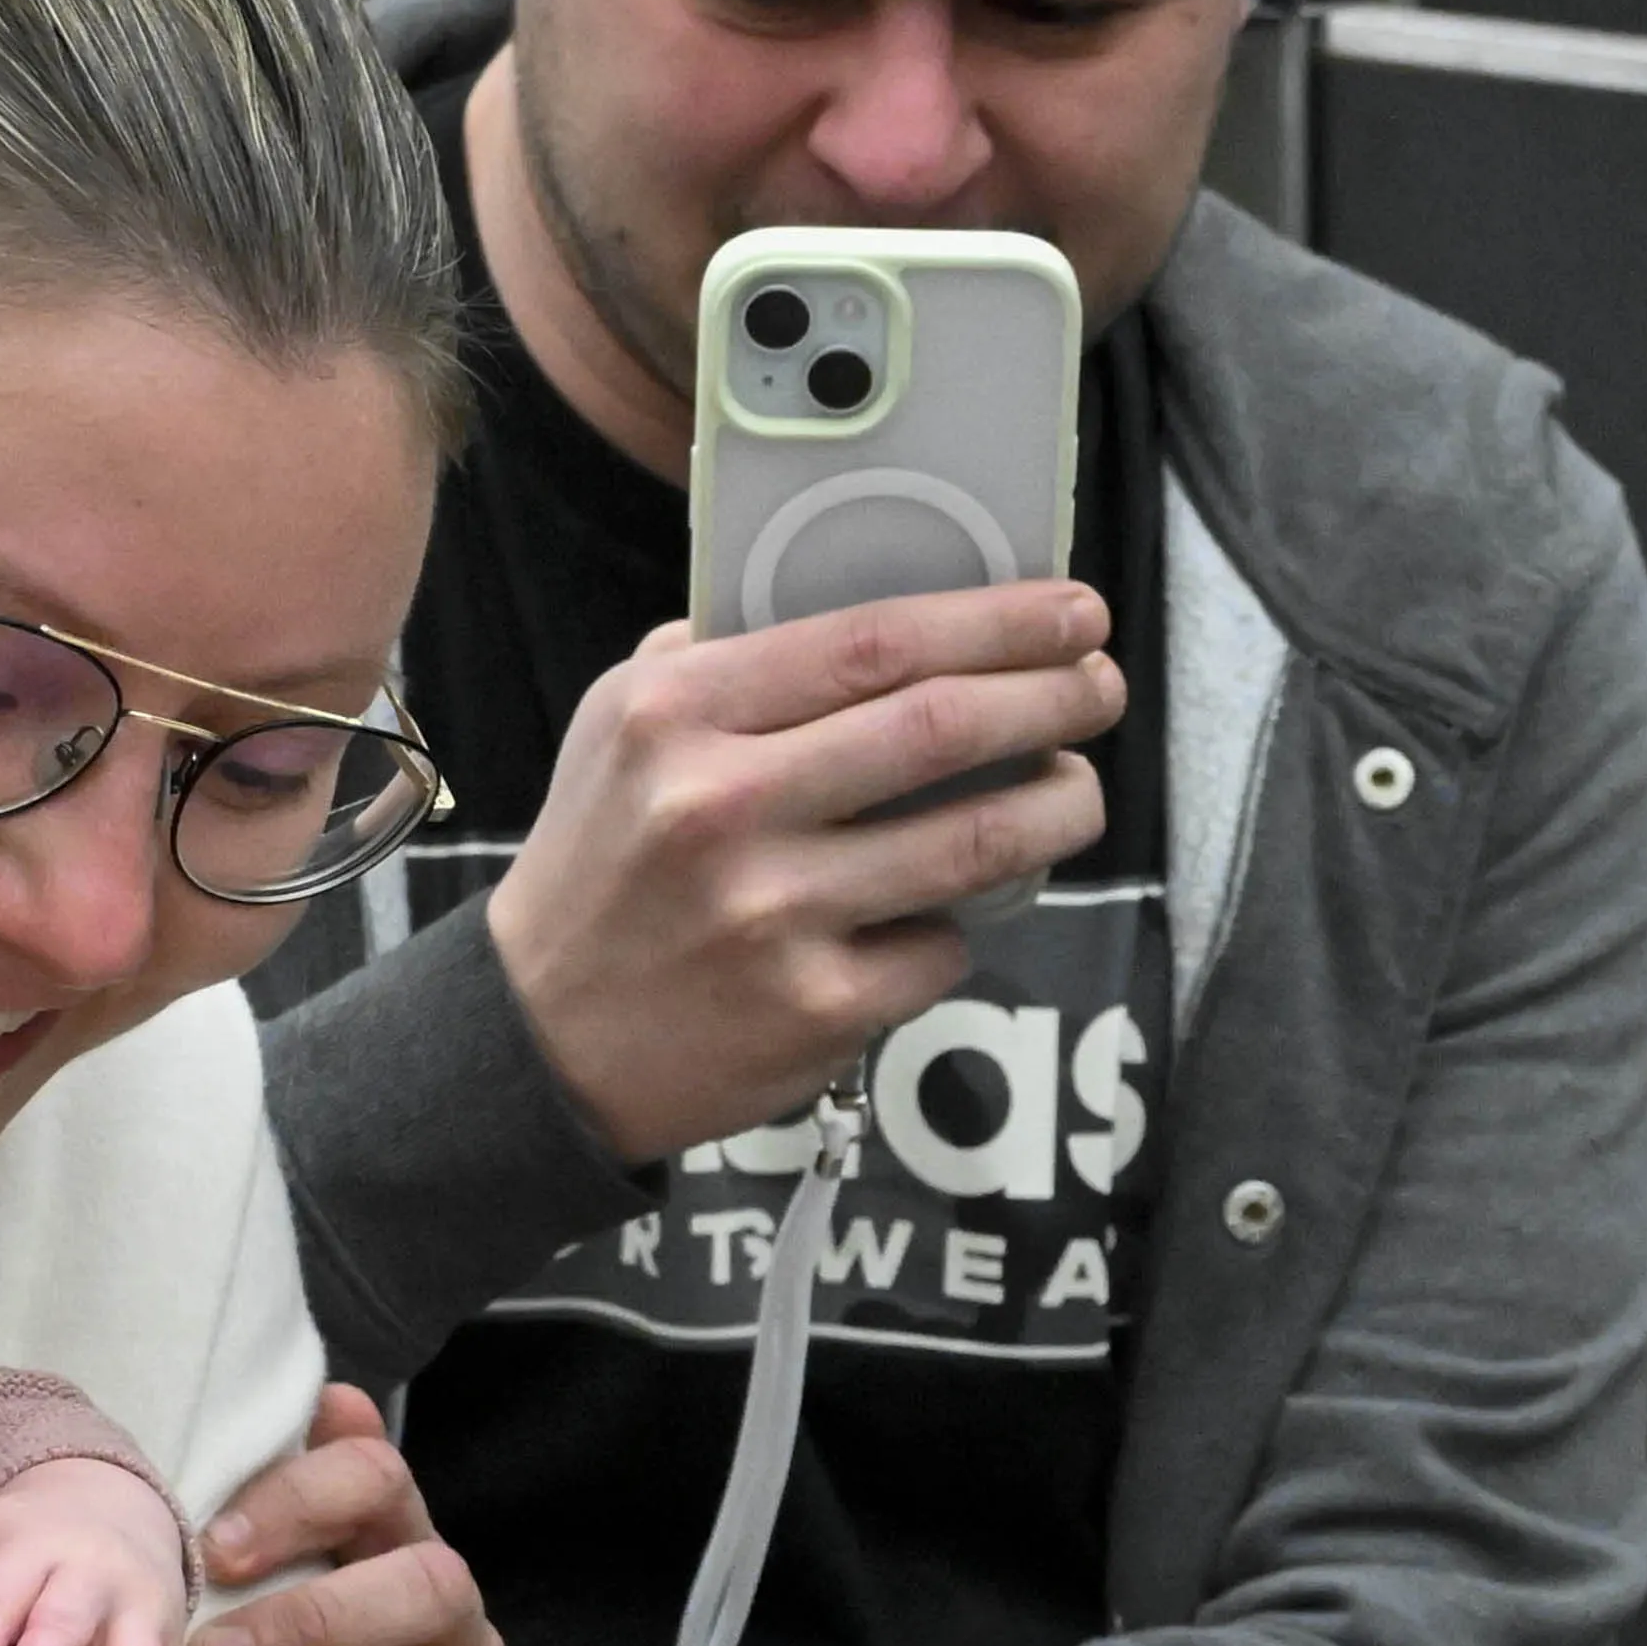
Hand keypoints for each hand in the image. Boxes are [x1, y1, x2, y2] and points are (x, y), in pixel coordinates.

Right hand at [487, 587, 1124, 1165]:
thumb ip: (727, 654)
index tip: (1072, 613)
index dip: (998, 621)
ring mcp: (774, 916)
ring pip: (977, 843)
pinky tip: (945, 909)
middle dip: (1054, 698)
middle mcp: (723, 808)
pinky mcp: (816, 1010)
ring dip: (1061, 807)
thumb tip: (877, 606)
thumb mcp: (622, 725)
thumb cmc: (606, 863)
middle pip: (942, 728)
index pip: (873, 642)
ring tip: (1080, 787)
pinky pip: (942, 946)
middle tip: (1101, 686)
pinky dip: (963, 923)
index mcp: (679, 715)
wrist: (544, 1039)